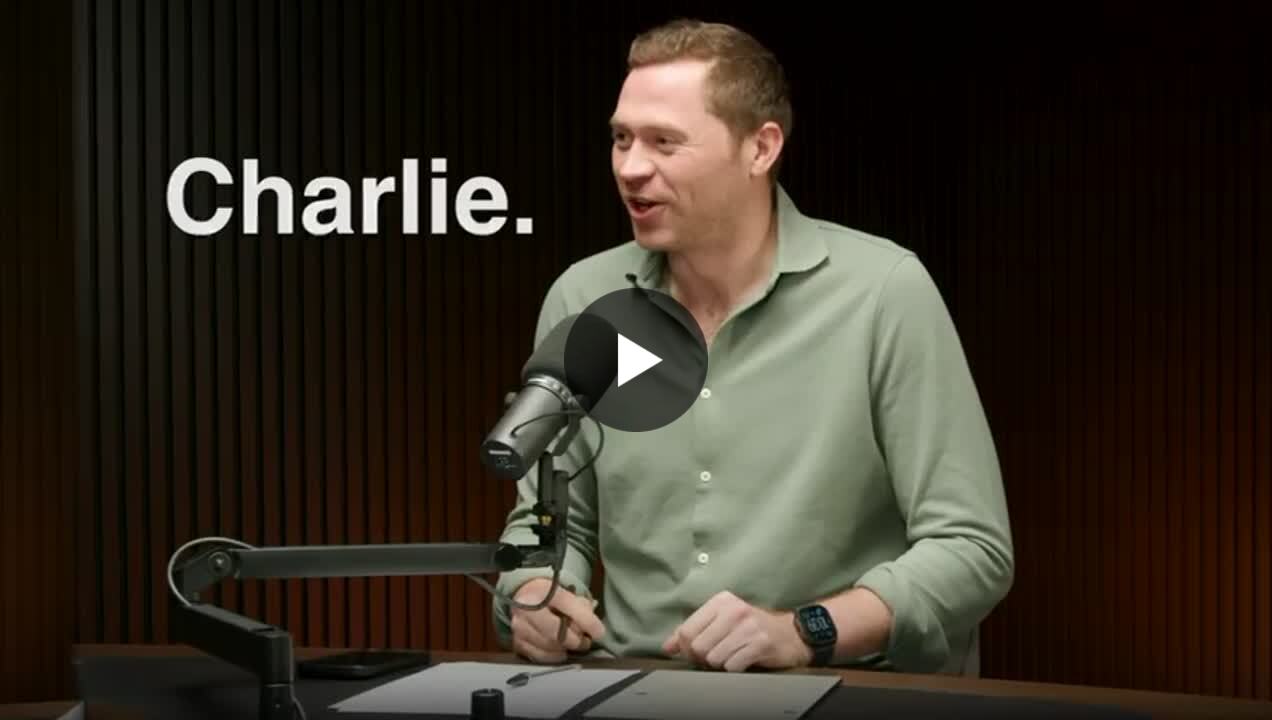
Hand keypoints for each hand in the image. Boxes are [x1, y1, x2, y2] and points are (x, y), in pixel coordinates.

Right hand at [509, 577, 605, 663]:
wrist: (525, 595)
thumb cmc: (550, 596)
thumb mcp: (566, 592)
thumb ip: (581, 607)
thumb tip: (594, 627)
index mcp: (543, 591)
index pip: (569, 605)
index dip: (587, 621)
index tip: (599, 632)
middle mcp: (528, 608)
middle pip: (557, 632)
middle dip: (575, 640)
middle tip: (585, 642)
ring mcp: (520, 626)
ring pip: (549, 645)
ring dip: (565, 648)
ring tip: (573, 644)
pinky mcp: (517, 641)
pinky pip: (540, 656)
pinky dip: (554, 656)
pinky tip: (560, 651)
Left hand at [662, 591, 812, 671]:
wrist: (790, 634)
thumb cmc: (751, 628)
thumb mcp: (721, 622)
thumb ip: (692, 631)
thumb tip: (667, 647)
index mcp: (720, 601)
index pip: (687, 630)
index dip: (686, 648)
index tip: (696, 653)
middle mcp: (733, 610)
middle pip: (698, 647)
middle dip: (703, 659)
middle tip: (716, 657)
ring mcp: (748, 626)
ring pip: (713, 658)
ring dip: (720, 664)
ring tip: (732, 657)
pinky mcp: (760, 643)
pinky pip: (732, 666)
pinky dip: (734, 669)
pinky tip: (743, 661)